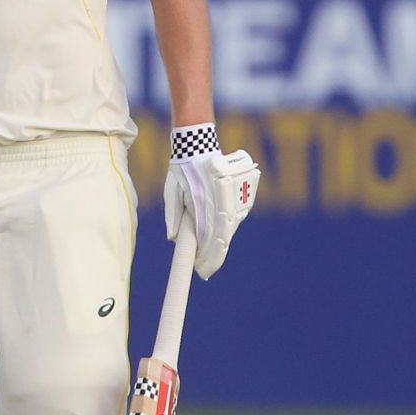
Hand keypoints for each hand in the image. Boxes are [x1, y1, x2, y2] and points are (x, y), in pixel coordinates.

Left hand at [163, 123, 258, 278]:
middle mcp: (224, 202)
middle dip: (214, 257)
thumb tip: (174, 238)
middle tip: (204, 271)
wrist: (200, 144)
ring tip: (207, 261)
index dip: (208, 258)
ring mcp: (236, 198)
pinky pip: (234, 219)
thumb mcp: (171, 191)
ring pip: (229, 229)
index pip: (210, 238)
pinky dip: (225, 232)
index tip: (201, 271)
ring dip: (219, 245)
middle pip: (223, 238)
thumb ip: (173, 214)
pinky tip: (216, 242)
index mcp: (206, 202)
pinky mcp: (244, 195)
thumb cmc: (182, 168)